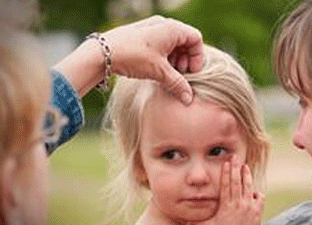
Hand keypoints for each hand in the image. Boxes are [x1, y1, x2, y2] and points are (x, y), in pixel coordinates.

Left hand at [55, 16, 203, 103]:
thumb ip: (177, 84)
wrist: (101, 53)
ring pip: (172, 44)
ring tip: (168, 75)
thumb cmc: (133, 57)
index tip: (191, 73)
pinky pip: (160, 45)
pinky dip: (163, 58)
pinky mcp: (142, 36)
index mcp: (171, 28)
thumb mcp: (159, 72)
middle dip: (185, 61)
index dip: (197, 57)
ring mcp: (151, 29)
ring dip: (174, 61)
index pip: (196, 39)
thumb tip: (189, 98)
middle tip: (179, 76)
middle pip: (185, 42)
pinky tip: (157, 71)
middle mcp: (163, 25)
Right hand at [192, 156, 264, 224]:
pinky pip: (259, 198)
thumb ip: (196, 221)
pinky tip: (253, 191)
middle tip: (235, 157)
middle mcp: (238, 204)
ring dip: (247, 176)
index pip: (226, 185)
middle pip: (237, 182)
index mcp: (226, 205)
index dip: (226, 173)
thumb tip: (183, 219)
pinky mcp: (257, 212)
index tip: (226, 162)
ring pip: (249, 187)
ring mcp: (248, 207)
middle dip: (236, 168)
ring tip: (245, 166)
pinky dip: (257, 193)